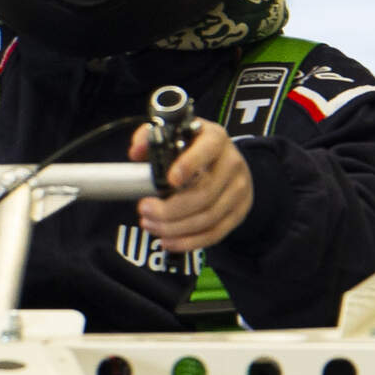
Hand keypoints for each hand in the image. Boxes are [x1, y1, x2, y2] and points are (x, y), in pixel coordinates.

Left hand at [133, 120, 252, 250]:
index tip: (170, 180)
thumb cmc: (193, 146)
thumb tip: (136, 152)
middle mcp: (232, 163)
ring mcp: (239, 190)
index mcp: (215, 139)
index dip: (189, 165)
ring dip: (175, 228)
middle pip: (204, 194)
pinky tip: (168, 241)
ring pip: (208, 218)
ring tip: (150, 225)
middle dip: (170, 209)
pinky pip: (215, 233)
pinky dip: (189, 241)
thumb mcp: (174, 133)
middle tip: (144, 210)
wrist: (224, 159)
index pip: (206, 151)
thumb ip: (150, 137)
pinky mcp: (239, 212)